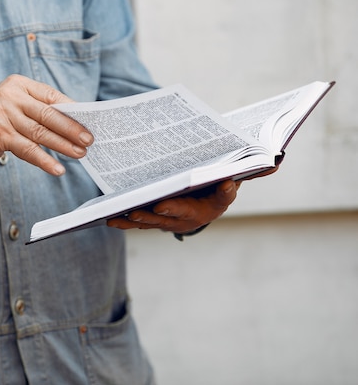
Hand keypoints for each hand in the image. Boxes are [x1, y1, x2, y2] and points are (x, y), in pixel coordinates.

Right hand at [0, 75, 93, 175]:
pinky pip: (27, 150)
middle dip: (72, 128)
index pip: (51, 95)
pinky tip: (57, 169)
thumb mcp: (15, 105)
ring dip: (63, 146)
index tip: (90, 120)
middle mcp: (10, 96)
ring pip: (40, 133)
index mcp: (18, 84)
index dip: (72, 109)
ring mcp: (3, 116)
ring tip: (80, 154)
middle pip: (48, 114)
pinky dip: (45, 160)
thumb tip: (74, 122)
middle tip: (89, 139)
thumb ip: (38, 109)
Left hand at [107, 179, 240, 233]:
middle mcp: (193, 216)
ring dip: (142, 218)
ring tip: (129, 213)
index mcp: (215, 204)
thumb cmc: (213, 184)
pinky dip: (125, 222)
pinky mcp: (153, 221)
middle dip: (171, 210)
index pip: (222, 199)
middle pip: (182, 213)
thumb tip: (275, 160)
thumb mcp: (234, 176)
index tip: (225, 184)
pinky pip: (139, 223)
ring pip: (156, 221)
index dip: (224, 193)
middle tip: (161, 205)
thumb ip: (251, 170)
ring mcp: (171, 221)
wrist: (196, 201)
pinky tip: (110, 219)